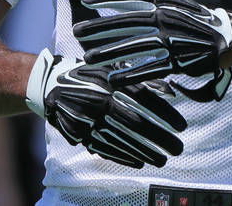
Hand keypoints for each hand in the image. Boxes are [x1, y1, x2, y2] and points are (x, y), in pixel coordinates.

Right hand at [24, 48, 184, 167]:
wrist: (50, 84)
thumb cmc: (89, 73)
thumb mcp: (114, 69)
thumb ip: (141, 79)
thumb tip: (170, 90)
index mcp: (110, 82)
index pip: (144, 100)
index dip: (164, 114)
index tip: (181, 126)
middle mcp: (99, 102)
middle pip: (135, 123)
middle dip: (159, 138)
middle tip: (178, 148)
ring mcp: (88, 119)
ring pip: (121, 140)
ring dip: (145, 151)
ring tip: (163, 159)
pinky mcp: (79, 134)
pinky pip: (104, 148)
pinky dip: (123, 156)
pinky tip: (139, 161)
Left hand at [72, 0, 231, 99]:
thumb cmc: (202, 22)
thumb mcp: (179, 7)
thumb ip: (158, 6)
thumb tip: (136, 3)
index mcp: (166, 3)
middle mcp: (167, 18)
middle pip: (127, 22)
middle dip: (100, 27)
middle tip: (77, 31)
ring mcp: (173, 39)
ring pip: (134, 46)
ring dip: (109, 53)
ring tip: (88, 58)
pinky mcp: (180, 60)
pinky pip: (150, 68)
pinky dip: (131, 74)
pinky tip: (113, 80)